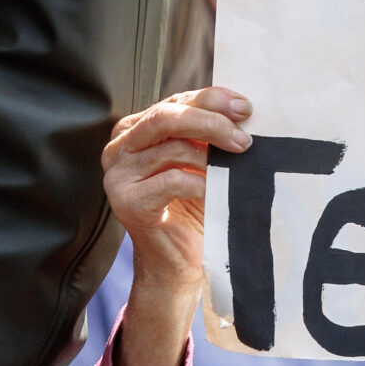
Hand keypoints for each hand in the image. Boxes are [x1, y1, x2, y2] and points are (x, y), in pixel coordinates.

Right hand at [102, 87, 250, 365]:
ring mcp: (118, 175)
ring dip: (212, 155)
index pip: (175, 102)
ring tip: (239, 164)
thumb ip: (207, 135)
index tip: (246, 108)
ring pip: (170, 146)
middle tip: (244, 139)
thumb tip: (241, 109)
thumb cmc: (194, 212)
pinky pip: (171, 180)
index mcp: (135, 130)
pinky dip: (202, 183)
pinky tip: (219, 191)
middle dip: (211, 121)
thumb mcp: (201, 164)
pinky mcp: (127, 201)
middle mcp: (119, 147)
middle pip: (166, 117)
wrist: (178, 265)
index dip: (211, 100)